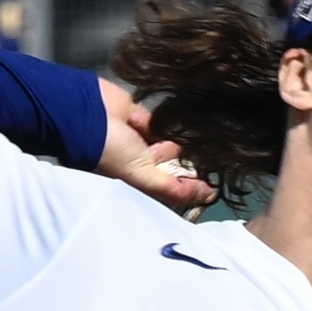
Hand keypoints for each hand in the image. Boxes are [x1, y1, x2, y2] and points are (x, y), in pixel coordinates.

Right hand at [96, 80, 214, 212]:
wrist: (90, 115)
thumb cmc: (111, 152)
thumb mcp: (142, 177)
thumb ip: (174, 188)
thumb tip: (209, 195)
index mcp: (142, 181)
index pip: (172, 189)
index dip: (193, 188)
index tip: (218, 185)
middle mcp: (145, 163)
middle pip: (177, 167)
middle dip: (194, 165)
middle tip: (220, 162)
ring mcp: (146, 140)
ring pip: (176, 144)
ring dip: (190, 144)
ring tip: (215, 142)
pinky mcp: (148, 118)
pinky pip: (169, 123)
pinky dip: (180, 124)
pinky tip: (199, 124)